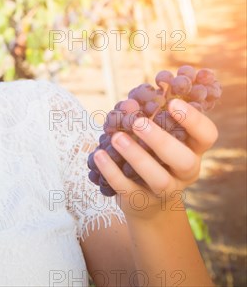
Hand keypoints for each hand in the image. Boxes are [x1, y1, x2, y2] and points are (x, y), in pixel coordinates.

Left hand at [94, 98, 218, 219]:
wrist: (146, 203)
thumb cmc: (150, 156)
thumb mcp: (151, 137)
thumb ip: (142, 119)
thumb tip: (128, 105)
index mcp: (193, 150)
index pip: (207, 135)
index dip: (193, 120)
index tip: (172, 103)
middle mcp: (185, 172)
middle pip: (184, 160)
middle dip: (161, 141)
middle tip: (138, 123)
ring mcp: (166, 190)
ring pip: (159, 179)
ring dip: (137, 157)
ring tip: (117, 138)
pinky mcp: (142, 202)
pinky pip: (128, 189)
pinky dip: (112, 172)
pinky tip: (99, 155)